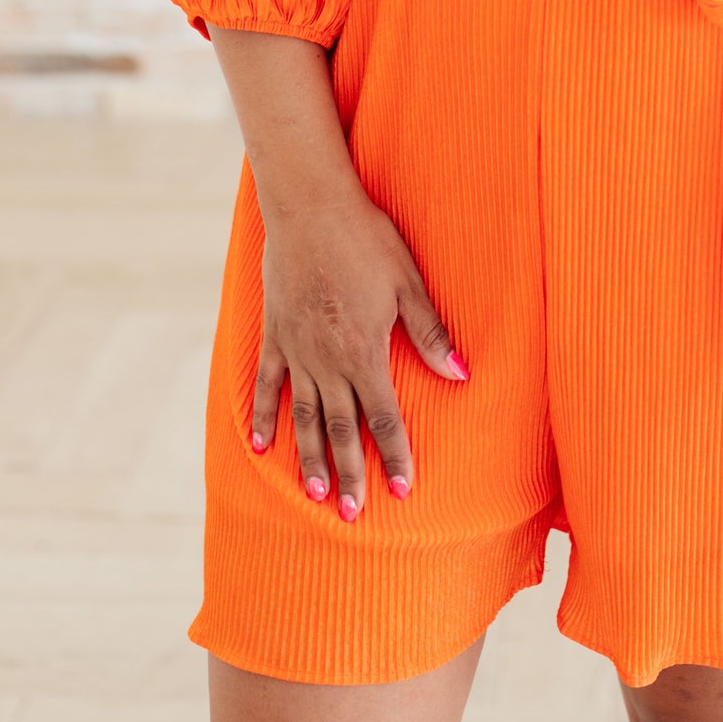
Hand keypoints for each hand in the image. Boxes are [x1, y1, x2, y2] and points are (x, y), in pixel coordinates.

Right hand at [251, 186, 467, 517]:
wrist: (310, 206)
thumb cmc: (366, 239)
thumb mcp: (408, 283)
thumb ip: (431, 334)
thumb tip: (462, 374)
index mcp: (364, 352)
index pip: (383, 418)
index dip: (395, 456)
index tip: (402, 492)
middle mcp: (327, 361)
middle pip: (342, 429)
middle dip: (350, 474)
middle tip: (353, 514)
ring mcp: (296, 350)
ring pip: (304, 416)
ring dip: (309, 458)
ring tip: (314, 495)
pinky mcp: (274, 334)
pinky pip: (266, 384)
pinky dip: (263, 416)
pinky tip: (260, 446)